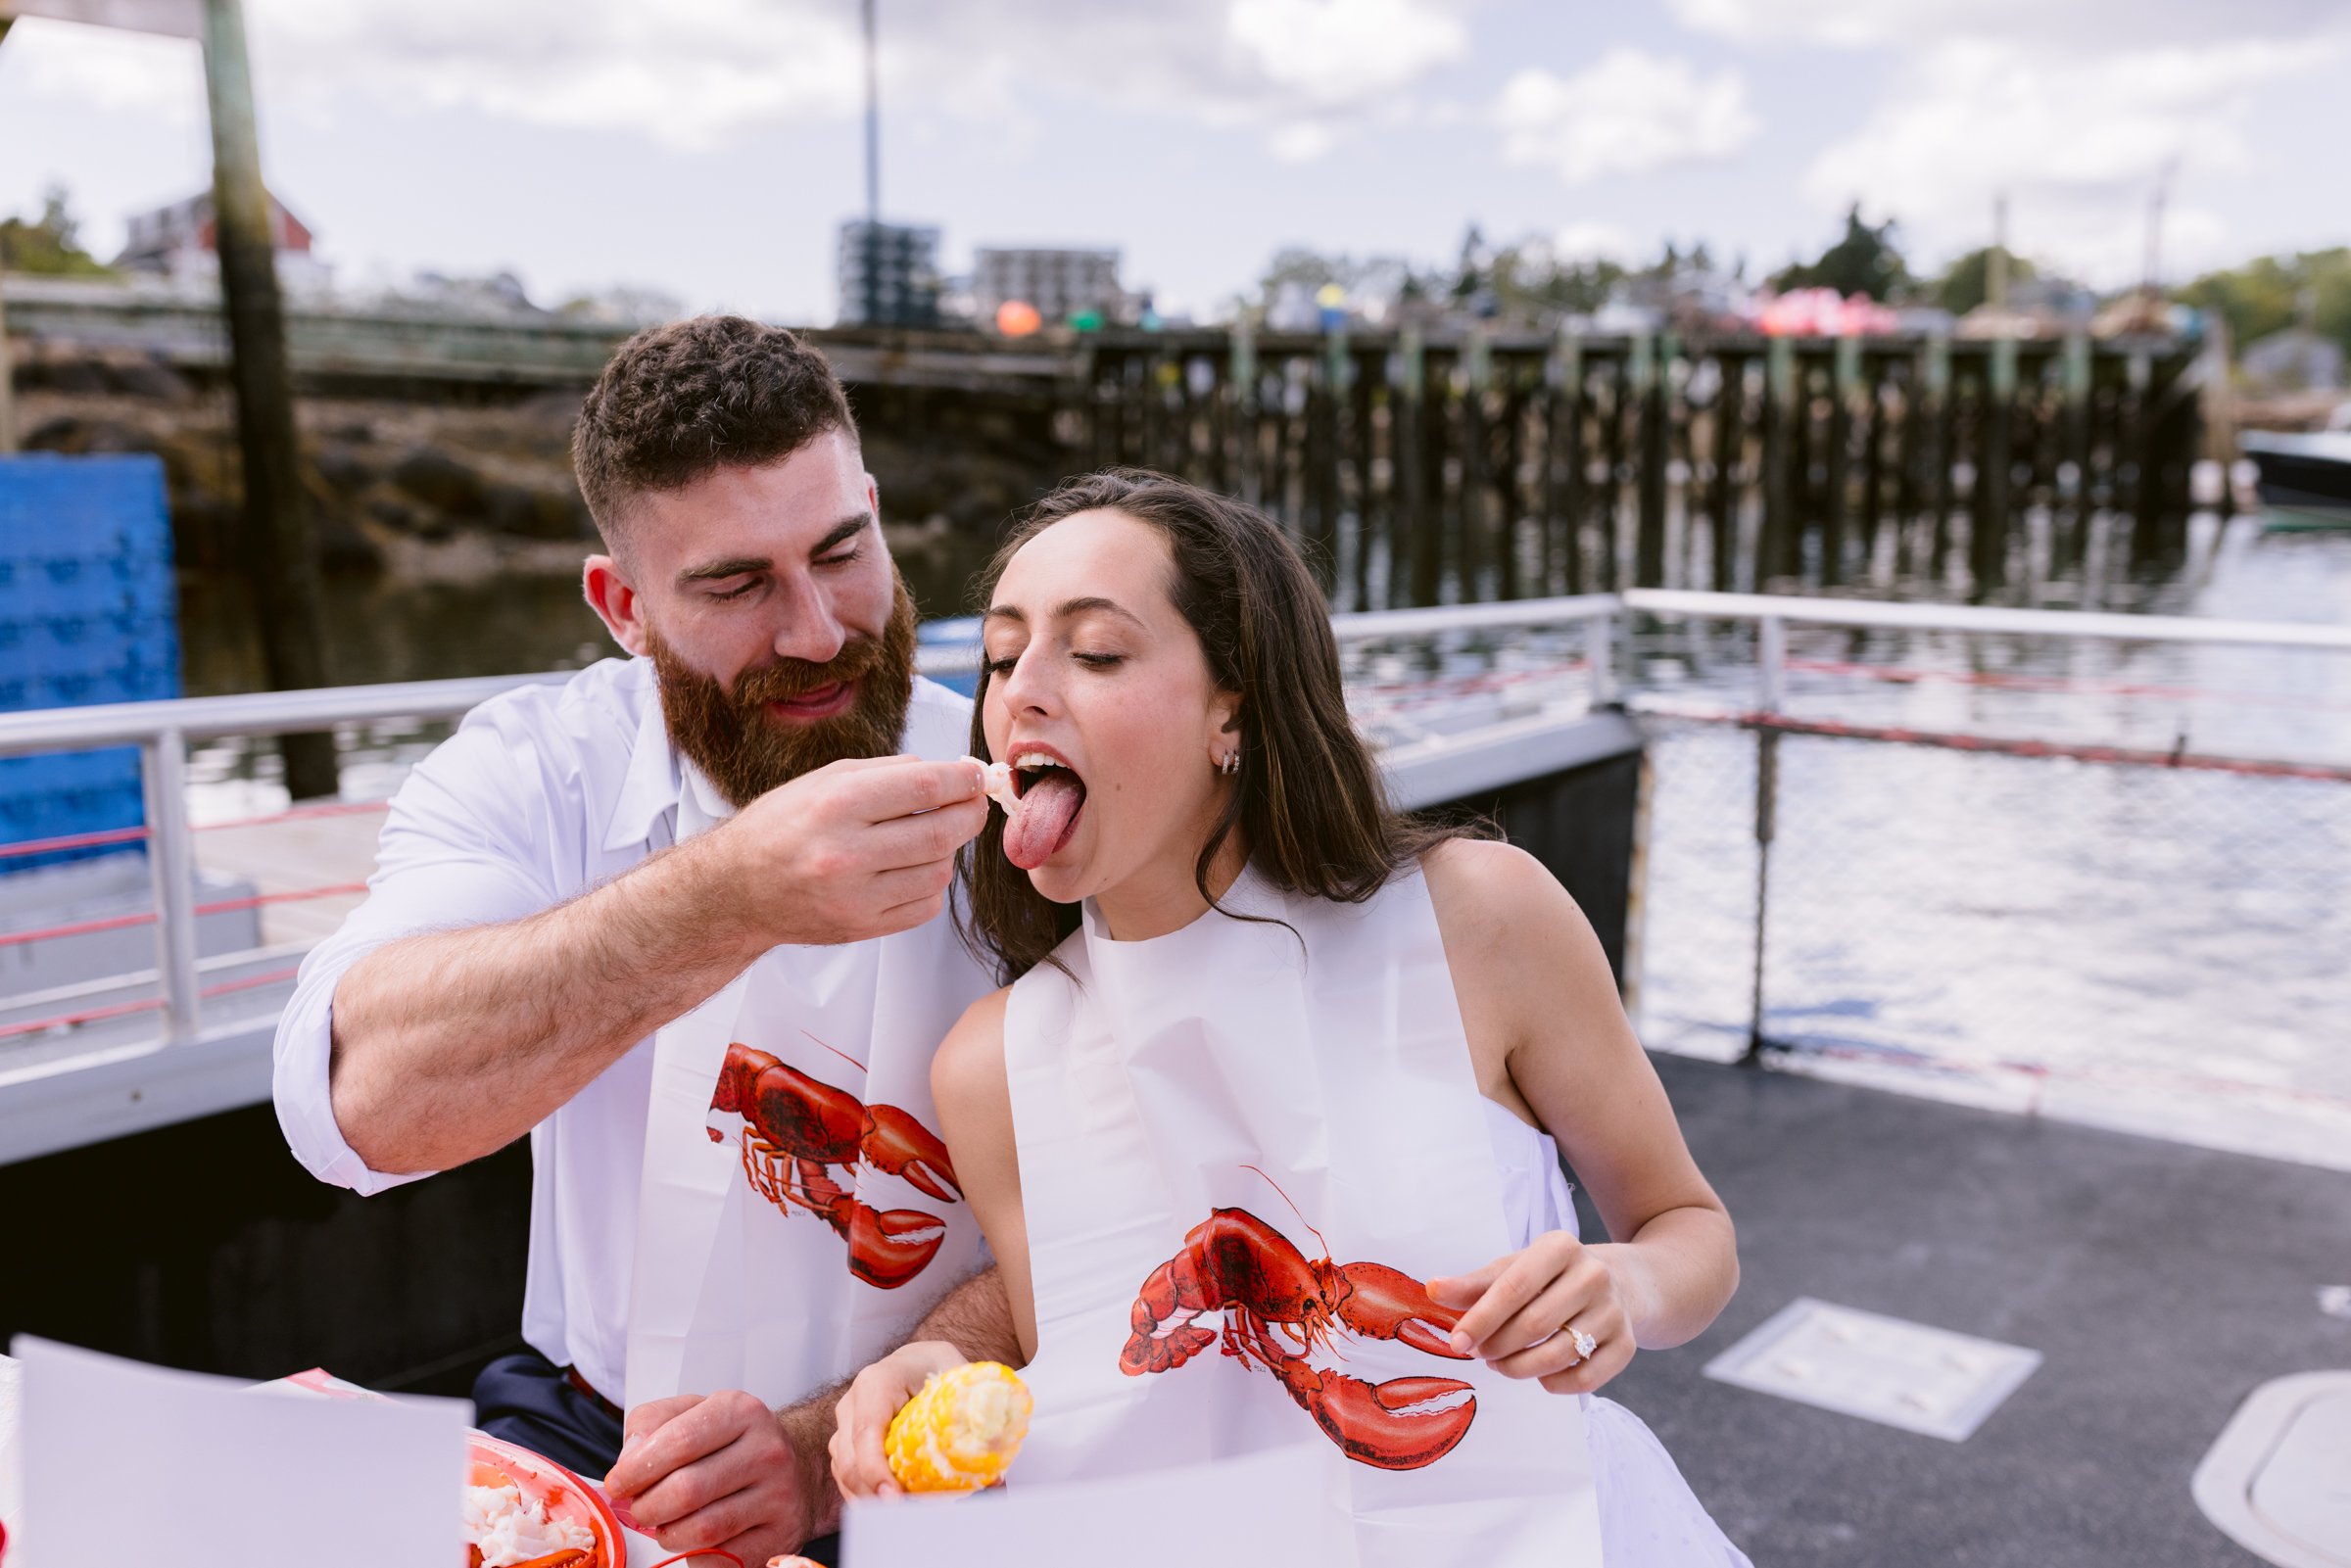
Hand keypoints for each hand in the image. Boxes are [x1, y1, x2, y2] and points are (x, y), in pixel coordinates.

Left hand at [604, 1389, 827, 1563]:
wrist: (796, 1465)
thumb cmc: (732, 1441)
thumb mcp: (693, 1412)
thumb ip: (651, 1423)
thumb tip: (629, 1459)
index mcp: (741, 1411)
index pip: (678, 1441)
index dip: (636, 1469)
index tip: (617, 1484)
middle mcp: (767, 1450)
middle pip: (686, 1490)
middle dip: (647, 1507)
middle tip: (639, 1510)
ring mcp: (779, 1495)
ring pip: (704, 1529)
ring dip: (668, 1534)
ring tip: (663, 1525)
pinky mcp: (781, 1534)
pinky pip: (723, 1557)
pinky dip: (695, 1554)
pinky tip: (694, 1538)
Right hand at [715, 756, 987, 946]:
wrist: (735, 889)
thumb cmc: (780, 827)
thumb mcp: (824, 780)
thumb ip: (889, 772)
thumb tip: (951, 771)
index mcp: (836, 805)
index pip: (926, 787)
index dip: (965, 780)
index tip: (977, 776)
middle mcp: (845, 853)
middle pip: (942, 831)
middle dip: (971, 813)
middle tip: (974, 803)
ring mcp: (855, 897)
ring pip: (939, 871)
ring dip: (949, 849)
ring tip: (932, 834)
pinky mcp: (862, 927)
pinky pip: (925, 906)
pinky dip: (932, 883)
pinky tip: (914, 867)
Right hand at [828, 1340, 970, 1500]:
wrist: (917, 1359)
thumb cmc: (937, 1367)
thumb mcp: (959, 1380)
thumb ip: (976, 1421)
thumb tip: (995, 1478)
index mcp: (877, 1381)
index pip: (866, 1431)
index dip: (876, 1470)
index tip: (895, 1497)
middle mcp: (852, 1402)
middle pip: (850, 1461)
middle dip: (875, 1495)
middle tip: (907, 1515)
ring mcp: (845, 1424)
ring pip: (846, 1473)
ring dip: (872, 1500)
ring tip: (907, 1515)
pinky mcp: (846, 1443)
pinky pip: (848, 1477)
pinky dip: (869, 1496)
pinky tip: (894, 1507)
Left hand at [1426, 1231, 1636, 1394]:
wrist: (1621, 1283)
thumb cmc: (1551, 1277)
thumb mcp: (1513, 1269)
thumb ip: (1473, 1284)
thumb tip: (1432, 1289)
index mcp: (1561, 1247)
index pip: (1514, 1287)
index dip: (1481, 1319)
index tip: (1456, 1343)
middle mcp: (1594, 1274)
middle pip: (1534, 1324)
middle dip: (1497, 1346)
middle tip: (1479, 1353)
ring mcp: (1615, 1311)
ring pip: (1558, 1354)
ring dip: (1519, 1368)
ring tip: (1501, 1364)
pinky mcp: (1627, 1344)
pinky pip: (1585, 1378)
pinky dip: (1554, 1384)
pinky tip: (1538, 1375)